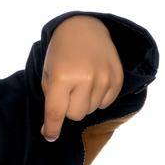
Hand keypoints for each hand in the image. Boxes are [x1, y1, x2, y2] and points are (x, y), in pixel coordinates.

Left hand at [40, 15, 123, 141]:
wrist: (84, 28)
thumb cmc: (60, 53)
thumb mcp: (48, 74)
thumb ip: (50, 100)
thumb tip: (51, 129)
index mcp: (62, 77)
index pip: (56, 113)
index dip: (52, 128)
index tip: (49, 136)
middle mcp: (85, 78)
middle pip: (76, 116)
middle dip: (69, 108)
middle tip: (68, 92)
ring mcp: (104, 77)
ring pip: (91, 110)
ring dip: (84, 102)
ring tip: (82, 82)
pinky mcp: (116, 78)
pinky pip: (106, 103)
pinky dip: (98, 98)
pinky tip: (94, 82)